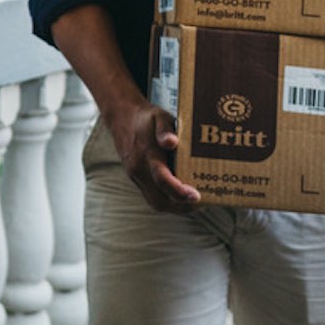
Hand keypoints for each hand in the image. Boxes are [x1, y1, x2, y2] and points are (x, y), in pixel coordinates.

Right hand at [109, 99, 200, 213]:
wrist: (121, 118)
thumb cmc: (146, 118)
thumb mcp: (159, 117)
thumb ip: (165, 129)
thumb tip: (171, 142)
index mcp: (145, 153)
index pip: (161, 178)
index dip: (179, 191)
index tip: (196, 196)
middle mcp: (138, 169)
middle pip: (160, 200)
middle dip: (183, 206)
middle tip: (204, 202)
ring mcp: (135, 176)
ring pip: (156, 203)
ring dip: (177, 207)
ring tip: (196, 203)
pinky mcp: (136, 180)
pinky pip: (153, 198)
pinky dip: (170, 202)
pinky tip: (183, 198)